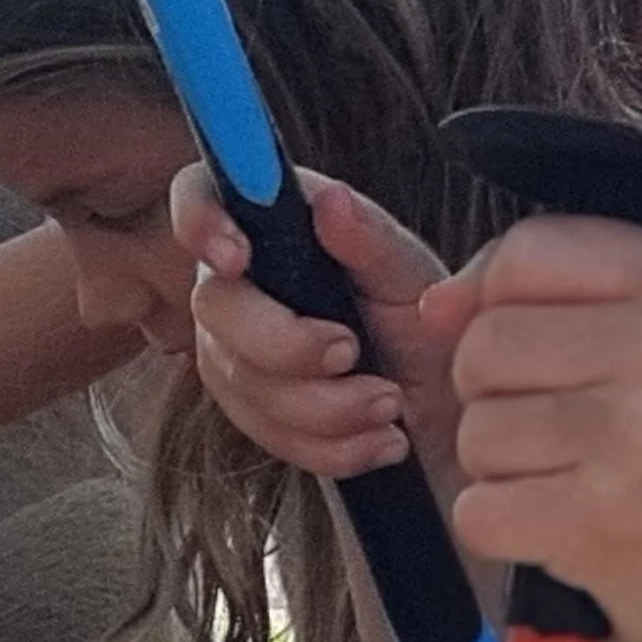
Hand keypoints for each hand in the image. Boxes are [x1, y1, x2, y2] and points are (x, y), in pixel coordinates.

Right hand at [174, 161, 453, 482]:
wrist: (441, 407)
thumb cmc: (421, 324)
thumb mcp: (411, 274)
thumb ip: (370, 239)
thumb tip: (331, 202)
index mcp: (273, 222)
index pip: (201, 195)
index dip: (200, 221)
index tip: (236, 259)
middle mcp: (239, 281)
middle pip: (214, 305)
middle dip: (284, 343)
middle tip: (350, 351)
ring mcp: (233, 347)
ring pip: (242, 381)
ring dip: (323, 405)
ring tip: (390, 403)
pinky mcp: (248, 408)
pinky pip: (267, 434)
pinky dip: (330, 445)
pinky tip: (378, 439)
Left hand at [430, 215, 641, 641]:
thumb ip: (557, 291)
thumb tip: (436, 306)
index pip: (525, 253)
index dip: (500, 304)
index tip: (543, 353)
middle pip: (485, 344)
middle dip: (501, 396)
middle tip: (571, 433)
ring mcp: (638, 436)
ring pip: (477, 430)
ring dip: (505, 468)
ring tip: (579, 480)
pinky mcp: (602, 522)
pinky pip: (480, 510)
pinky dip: (506, 530)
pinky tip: (569, 528)